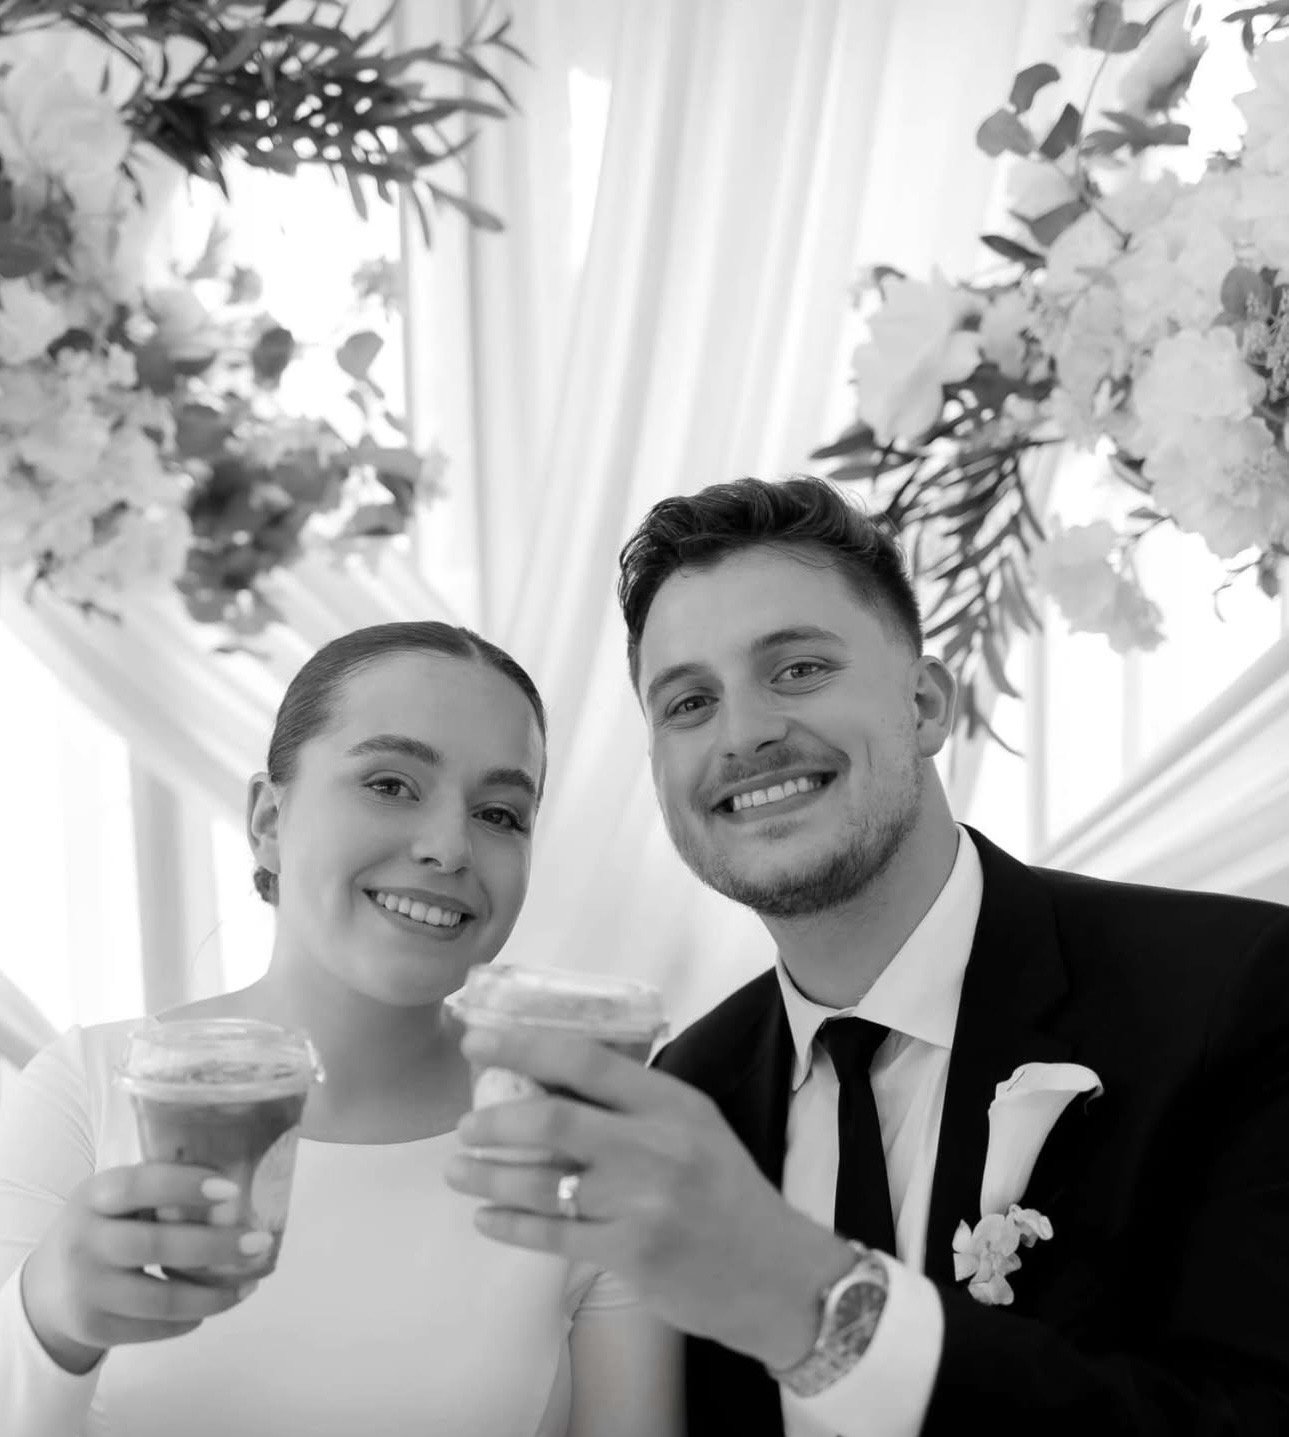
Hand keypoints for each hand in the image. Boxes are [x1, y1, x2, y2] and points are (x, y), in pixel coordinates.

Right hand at [20, 1164, 274, 1373]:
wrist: (48, 1288)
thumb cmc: (104, 1226)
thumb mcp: (114, 1198)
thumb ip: (160, 1189)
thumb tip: (238, 1188)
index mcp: (93, 1196)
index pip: (138, 1186)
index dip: (185, 1186)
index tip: (233, 1190)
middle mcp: (84, 1242)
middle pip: (156, 1246)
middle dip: (216, 1246)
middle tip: (259, 1242)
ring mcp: (87, 1290)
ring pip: (162, 1298)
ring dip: (215, 1294)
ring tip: (251, 1282)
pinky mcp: (95, 1329)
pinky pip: (156, 1327)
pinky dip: (193, 1317)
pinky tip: (217, 1303)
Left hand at [445, 1027, 853, 1368]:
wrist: (777, 1275)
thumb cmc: (728, 1193)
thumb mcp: (694, 1128)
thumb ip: (635, 1105)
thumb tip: (553, 1078)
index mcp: (671, 1103)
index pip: (587, 1061)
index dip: (524, 1047)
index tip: (478, 1044)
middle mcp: (656, 1145)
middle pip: (554, 1118)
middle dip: (495, 1119)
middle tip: (464, 1124)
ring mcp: (642, 1202)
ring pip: (543, 1181)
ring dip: (489, 1175)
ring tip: (458, 1170)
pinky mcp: (631, 1253)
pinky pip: (553, 1235)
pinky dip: (510, 1224)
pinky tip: (486, 1217)